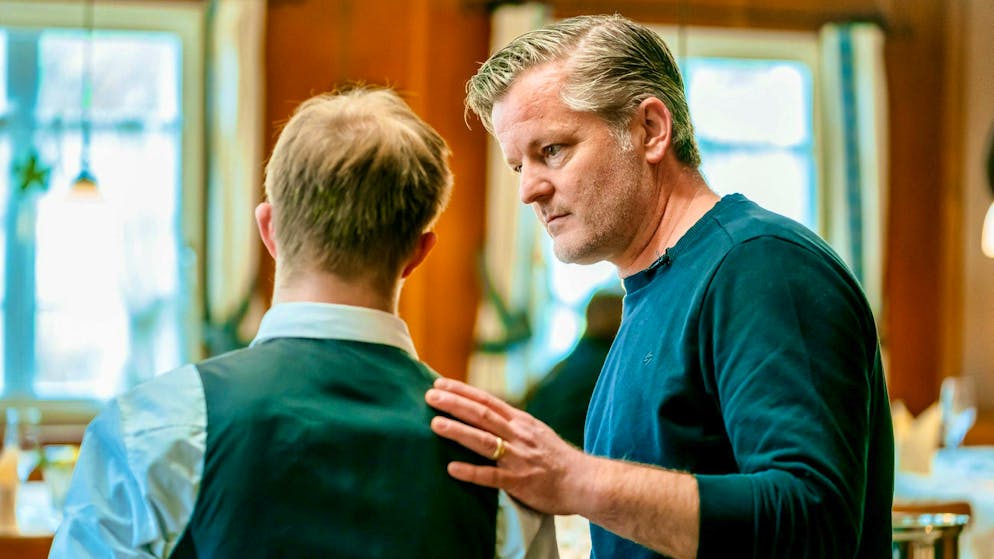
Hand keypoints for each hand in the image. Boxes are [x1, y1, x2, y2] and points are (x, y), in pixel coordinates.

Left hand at [426, 377, 590, 514]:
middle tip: (430, 396)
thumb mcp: (535, 432)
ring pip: (484, 441)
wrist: (584, 481)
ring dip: (458, 431)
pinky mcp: (519, 482)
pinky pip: (491, 476)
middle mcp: (518, 435)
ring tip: (435, 424)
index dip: (462, 391)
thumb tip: (484, 414)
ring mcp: (518, 458)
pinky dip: (471, 472)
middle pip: (482, 414)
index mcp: (520, 421)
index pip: (487, 400)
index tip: (439, 383)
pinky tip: (452, 468)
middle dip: (454, 404)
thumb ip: (511, 424)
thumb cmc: (557, 458)